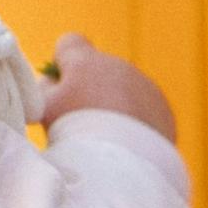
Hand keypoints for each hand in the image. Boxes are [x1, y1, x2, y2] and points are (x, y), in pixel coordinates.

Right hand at [39, 33, 177, 144]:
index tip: (61, 87)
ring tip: (106, 138)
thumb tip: (53, 80)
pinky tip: (126, 145)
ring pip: (124, 90)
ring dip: (115, 106)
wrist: (121, 164)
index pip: (70, 43)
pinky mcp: (163, 110)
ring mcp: (144, 86)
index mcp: (87, 61)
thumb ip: (45, 86)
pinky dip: (135, 123)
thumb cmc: (74, 132)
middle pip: (100, 70)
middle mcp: (119, 66)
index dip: (62, 63)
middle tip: (83, 122)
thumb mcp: (45, 107)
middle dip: (91, 89)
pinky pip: (144, 110)